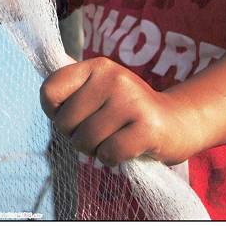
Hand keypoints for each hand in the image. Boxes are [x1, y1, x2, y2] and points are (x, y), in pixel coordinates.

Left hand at [39, 57, 194, 166]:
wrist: (177, 121)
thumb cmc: (127, 112)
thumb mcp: (100, 92)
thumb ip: (72, 93)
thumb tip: (48, 102)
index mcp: (97, 66)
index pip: (49, 89)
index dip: (53, 111)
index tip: (73, 117)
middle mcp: (113, 78)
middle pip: (64, 122)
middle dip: (75, 137)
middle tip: (98, 133)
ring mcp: (131, 101)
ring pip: (85, 140)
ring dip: (94, 151)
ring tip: (112, 140)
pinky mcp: (147, 127)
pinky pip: (108, 153)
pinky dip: (111, 159)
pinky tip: (125, 150)